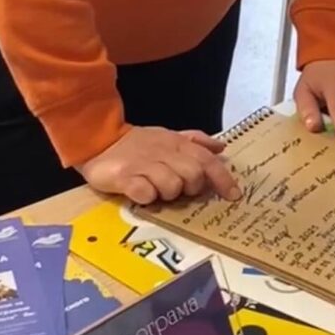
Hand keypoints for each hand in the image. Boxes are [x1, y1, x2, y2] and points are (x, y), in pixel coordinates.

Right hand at [78, 126, 240, 205]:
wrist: (100, 140)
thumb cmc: (139, 143)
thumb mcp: (169, 137)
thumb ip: (195, 141)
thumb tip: (221, 148)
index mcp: (177, 144)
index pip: (207, 161)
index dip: (223, 178)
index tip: (234, 195)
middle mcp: (164, 153)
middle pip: (193, 176)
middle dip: (191, 188)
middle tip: (178, 188)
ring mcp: (144, 165)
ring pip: (172, 186)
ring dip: (168, 193)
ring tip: (156, 189)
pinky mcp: (125, 178)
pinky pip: (145, 193)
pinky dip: (147, 197)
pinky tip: (141, 193)